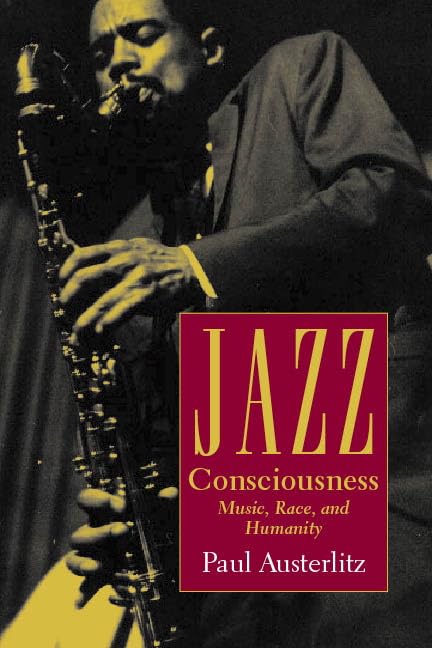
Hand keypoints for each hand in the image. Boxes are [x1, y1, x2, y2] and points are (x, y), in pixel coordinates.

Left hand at [59, 238, 199, 340]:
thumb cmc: (163, 261)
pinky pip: (121, 312)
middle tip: (66, 308)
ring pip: (100, 303)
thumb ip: (116, 253)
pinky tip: (100, 331)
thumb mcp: (137, 248)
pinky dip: (107, 323)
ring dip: (85, 320)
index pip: (82, 255)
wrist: (193, 268)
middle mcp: (124, 262)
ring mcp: (135, 279)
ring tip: (78, 332)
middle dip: (69, 297)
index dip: (66, 270)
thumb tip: (92, 259)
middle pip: (84, 278)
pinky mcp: (147, 296)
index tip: (61, 281)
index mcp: (119, 249)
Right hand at [66, 485, 178, 607]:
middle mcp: (96, 533)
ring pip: (73, 559)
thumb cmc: (160, 529)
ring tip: (98, 567)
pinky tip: (81, 602)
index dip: (95, 500)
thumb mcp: (165, 517)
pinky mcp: (101, 578)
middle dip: (98, 534)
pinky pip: (86, 586)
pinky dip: (84, 593)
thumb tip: (170, 493)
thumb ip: (166, 505)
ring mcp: (96, 557)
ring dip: (84, 562)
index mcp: (107, 513)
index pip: (86, 500)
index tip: (119, 505)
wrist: (168, 559)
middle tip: (122, 530)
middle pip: (79, 534)